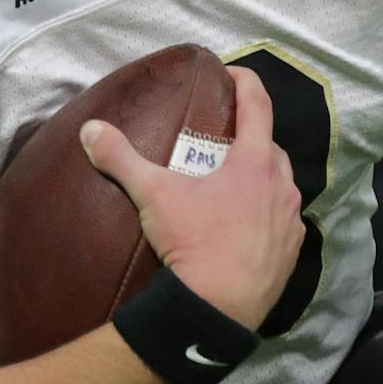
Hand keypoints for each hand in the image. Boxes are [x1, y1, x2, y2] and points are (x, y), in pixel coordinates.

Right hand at [79, 66, 304, 329]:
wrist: (216, 309)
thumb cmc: (192, 243)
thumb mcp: (152, 195)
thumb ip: (121, 158)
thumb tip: (90, 130)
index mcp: (254, 161)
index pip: (258, 104)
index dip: (246, 82)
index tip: (232, 74)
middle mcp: (282, 185)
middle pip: (270, 146)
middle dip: (250, 137)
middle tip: (222, 140)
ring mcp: (291, 221)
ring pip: (281, 185)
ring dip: (262, 178)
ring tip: (233, 184)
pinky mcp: (292, 253)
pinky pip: (284, 222)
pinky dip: (268, 215)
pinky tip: (247, 225)